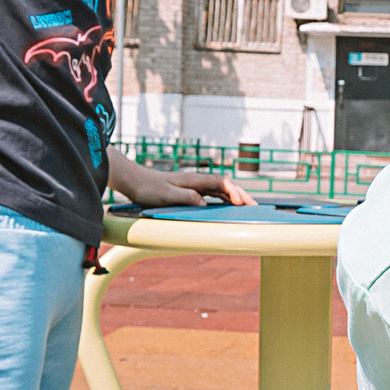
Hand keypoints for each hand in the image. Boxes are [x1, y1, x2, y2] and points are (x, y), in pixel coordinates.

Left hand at [111, 159, 256, 207]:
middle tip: (255, 207)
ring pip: (221, 190)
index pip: (221, 183)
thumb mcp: (166, 195)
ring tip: (247, 209)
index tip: (241, 203)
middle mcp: (197, 181)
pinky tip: (229, 207)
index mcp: (194, 180)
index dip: (234, 192)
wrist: (135, 181)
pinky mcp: (190, 191)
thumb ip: (186, 197)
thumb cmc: (148, 188)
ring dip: (235, 198)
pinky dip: (224, 200)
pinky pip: (212, 194)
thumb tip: (205, 204)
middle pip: (226, 186)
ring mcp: (195, 185)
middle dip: (242, 195)